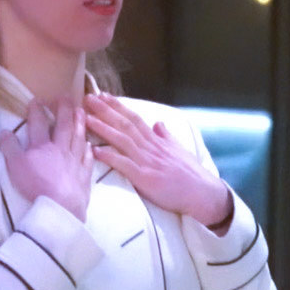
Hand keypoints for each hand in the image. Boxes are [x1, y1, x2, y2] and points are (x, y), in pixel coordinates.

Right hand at [0, 98, 92, 221]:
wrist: (60, 204)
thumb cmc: (36, 185)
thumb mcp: (15, 165)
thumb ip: (9, 147)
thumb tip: (3, 131)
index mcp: (42, 146)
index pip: (38, 124)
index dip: (36, 111)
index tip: (37, 99)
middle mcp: (60, 149)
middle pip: (63, 125)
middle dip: (64, 109)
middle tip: (66, 96)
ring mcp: (74, 161)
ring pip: (78, 137)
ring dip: (79, 123)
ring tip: (80, 112)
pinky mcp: (84, 175)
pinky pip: (87, 158)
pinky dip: (88, 149)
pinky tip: (89, 145)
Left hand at [85, 94, 232, 230]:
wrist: (203, 194)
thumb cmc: (191, 175)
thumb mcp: (179, 150)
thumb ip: (166, 136)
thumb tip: (158, 123)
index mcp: (157, 141)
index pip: (135, 119)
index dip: (118, 106)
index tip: (104, 95)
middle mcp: (151, 148)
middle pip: (125, 125)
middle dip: (106, 111)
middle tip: (88, 98)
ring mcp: (148, 162)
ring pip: (122, 141)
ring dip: (103, 128)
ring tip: (86, 119)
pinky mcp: (146, 178)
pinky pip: (124, 165)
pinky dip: (109, 157)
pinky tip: (94, 150)